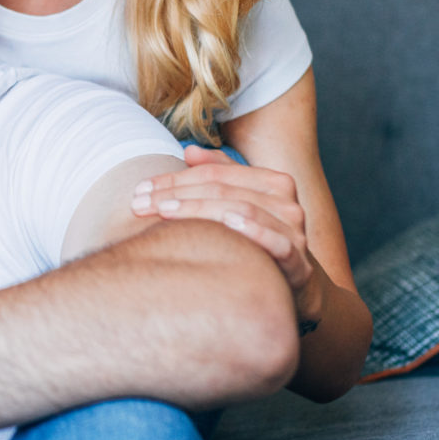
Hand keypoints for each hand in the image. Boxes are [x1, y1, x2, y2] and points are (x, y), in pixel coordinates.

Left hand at [131, 145, 322, 324]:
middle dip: (176, 194)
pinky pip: (277, 243)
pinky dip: (252, 232)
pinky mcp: (298, 263)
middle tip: (140, 204)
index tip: (140, 189)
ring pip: (241, 210)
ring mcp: (294, 232)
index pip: (215, 172)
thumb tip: (189, 151)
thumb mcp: (241, 204)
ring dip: (198, 210)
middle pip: (222, 189)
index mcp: (272, 182)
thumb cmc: (260, 241)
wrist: (298, 289)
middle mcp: (286, 202)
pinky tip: (225, 226)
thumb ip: (220, 175)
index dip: (174, 178)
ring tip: (163, 213)